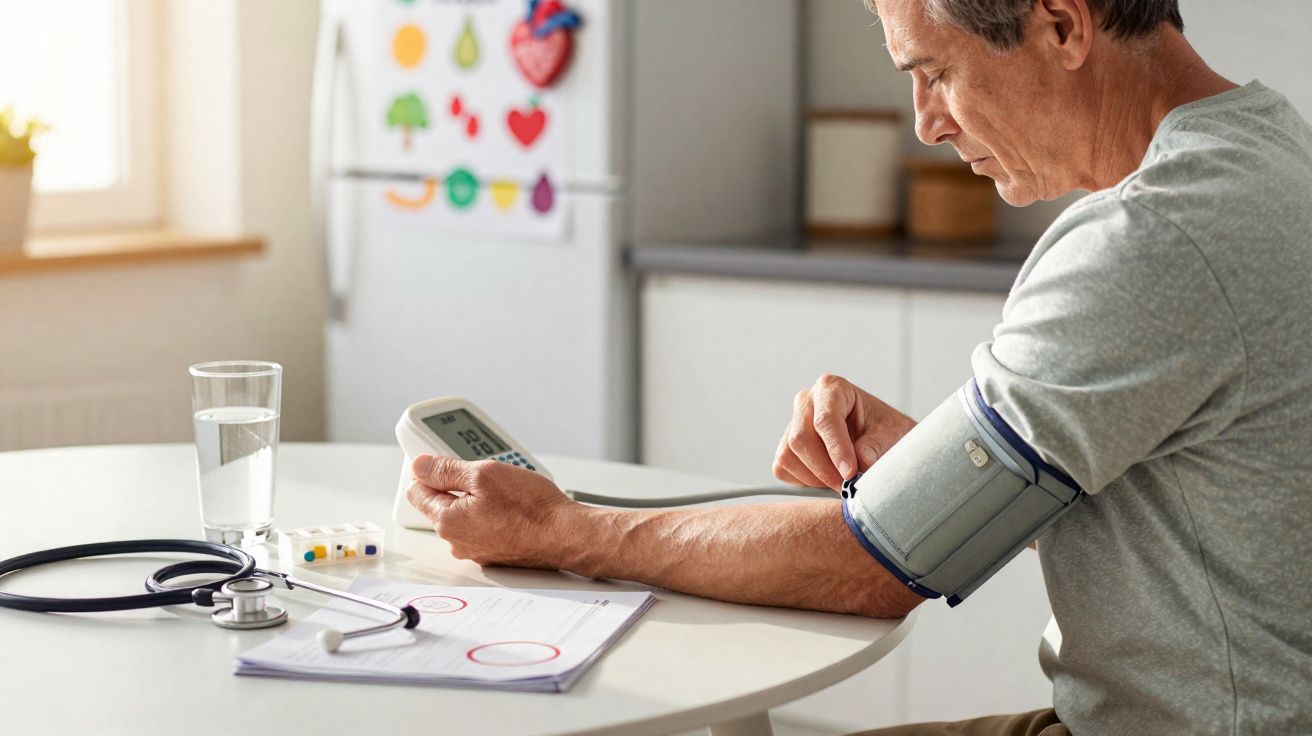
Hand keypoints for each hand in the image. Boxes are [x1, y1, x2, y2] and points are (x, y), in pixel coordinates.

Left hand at [406, 455, 577, 567]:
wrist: (565, 535)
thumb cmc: (531, 508)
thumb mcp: (485, 474)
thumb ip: (447, 470)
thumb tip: (420, 467)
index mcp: (447, 521)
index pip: (417, 492)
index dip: (430, 471)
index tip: (446, 462)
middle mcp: (457, 541)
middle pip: (441, 504)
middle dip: (456, 486)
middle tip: (485, 474)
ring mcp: (477, 550)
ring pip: (464, 516)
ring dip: (476, 500)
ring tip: (504, 490)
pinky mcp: (495, 552)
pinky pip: (482, 527)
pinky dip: (492, 514)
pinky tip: (512, 506)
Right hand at [773, 374, 916, 491]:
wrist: (878, 435)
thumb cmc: (883, 429)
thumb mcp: (891, 433)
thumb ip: (875, 446)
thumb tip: (860, 464)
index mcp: (832, 388)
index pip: (826, 419)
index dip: (837, 448)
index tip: (851, 473)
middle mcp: (806, 402)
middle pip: (801, 438)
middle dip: (824, 469)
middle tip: (848, 486)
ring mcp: (792, 423)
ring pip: (788, 456)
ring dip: (815, 478)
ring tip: (841, 482)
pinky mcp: (786, 446)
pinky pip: (783, 468)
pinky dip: (804, 481)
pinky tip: (826, 479)